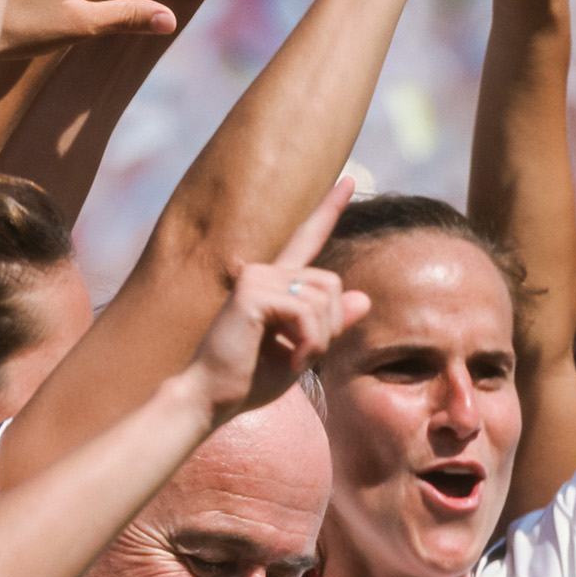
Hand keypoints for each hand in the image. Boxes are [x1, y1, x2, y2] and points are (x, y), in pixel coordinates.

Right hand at [188, 177, 370, 419]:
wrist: (211, 397)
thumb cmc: (250, 379)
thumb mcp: (303, 351)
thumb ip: (330, 324)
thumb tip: (364, 297)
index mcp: (275, 283)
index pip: (307, 238)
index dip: (329, 208)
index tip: (349, 180)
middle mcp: (265, 272)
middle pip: (332, 282)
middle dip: (329, 327)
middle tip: (303, 356)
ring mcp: (256, 277)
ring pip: (324, 297)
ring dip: (320, 339)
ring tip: (294, 359)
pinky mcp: (251, 292)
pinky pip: (307, 312)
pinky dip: (310, 343)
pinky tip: (290, 361)